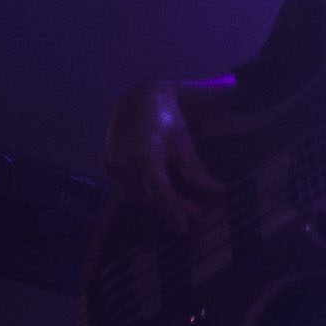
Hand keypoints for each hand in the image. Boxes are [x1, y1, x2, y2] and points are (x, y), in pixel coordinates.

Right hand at [106, 81, 227, 232]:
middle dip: (171, 209)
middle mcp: (124, 163)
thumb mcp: (185, 141)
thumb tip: (218, 191)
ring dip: (159, 203)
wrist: (137, 97)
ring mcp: (112, 165)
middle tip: (195, 215)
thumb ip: (196, 169)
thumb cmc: (167, 116)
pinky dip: (145, 193)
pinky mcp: (108, 165)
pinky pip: (128, 187)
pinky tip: (162, 195)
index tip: (185, 228)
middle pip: (149, 197)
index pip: (160, 192)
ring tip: (183, 207)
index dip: (173, 211)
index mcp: (146, 154)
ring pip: (138, 195)